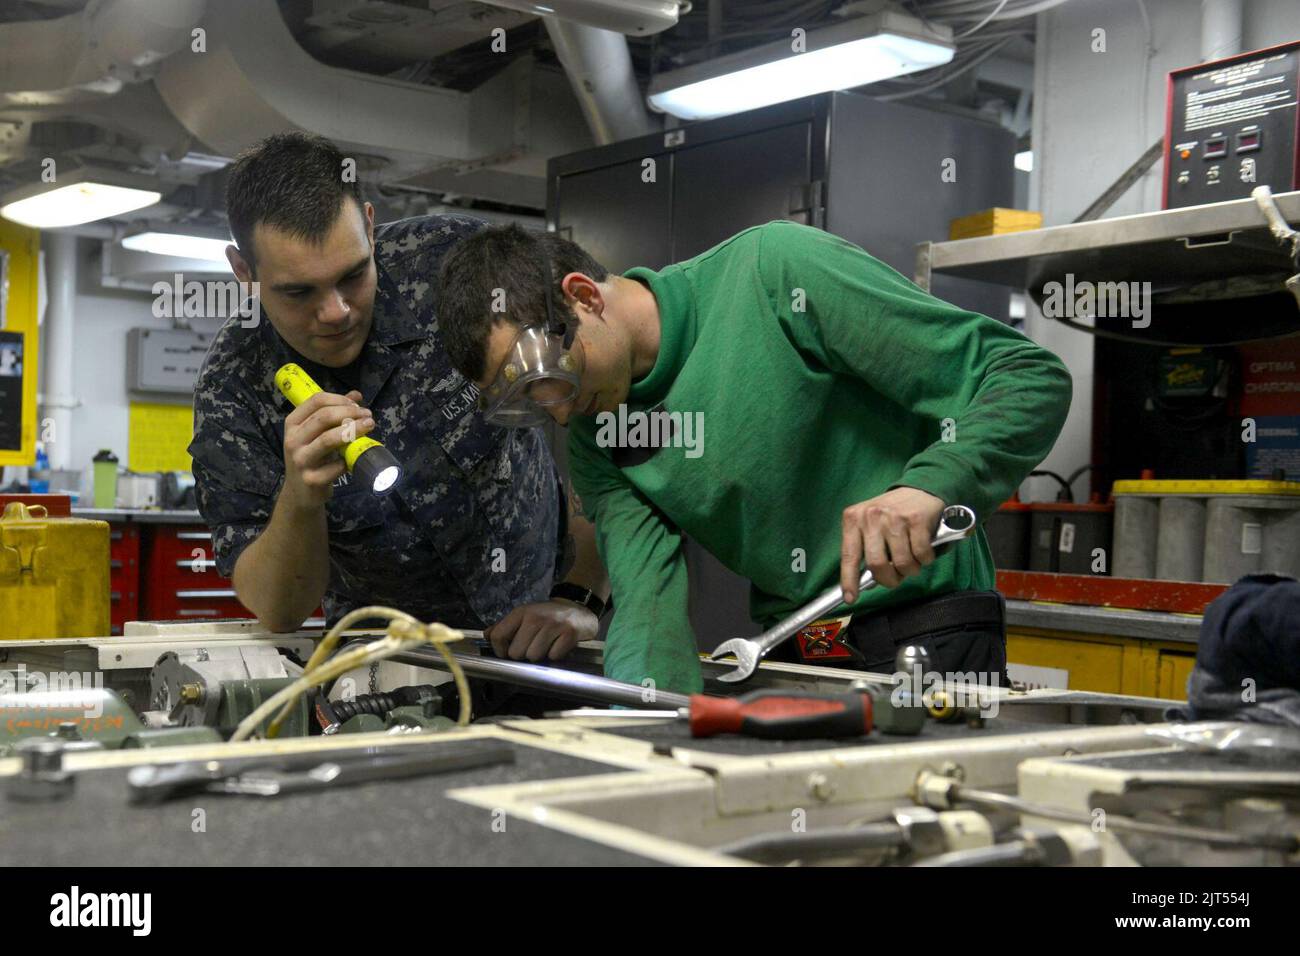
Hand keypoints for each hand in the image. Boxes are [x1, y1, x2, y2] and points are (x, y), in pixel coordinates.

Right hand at [281, 389, 373, 507]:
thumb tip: (356, 395)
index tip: (357, 404)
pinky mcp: (312, 479)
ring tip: (370, 426)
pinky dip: (350, 460)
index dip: (340, 399)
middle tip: (368, 415)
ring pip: (328, 439)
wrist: (300, 492)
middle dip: (350, 413)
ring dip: (353, 430)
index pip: (316, 401)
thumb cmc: (311, 457)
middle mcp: (293, 440)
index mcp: (292, 423)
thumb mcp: (316, 433)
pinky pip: (337, 465)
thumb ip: (334, 413)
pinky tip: (355, 458)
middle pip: (324, 417)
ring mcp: (301, 460)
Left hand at [485, 599, 598, 661]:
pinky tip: (558, 645)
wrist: (578, 609)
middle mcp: (535, 617)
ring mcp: (553, 625)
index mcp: (521, 613)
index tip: (507, 652)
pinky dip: (556, 655)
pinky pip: (553, 656)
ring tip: (547, 645)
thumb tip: (486, 636)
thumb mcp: (525, 616)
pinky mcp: (569, 634)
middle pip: (516, 652)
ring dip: (540, 656)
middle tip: (533, 646)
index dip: (499, 650)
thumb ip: (505, 626)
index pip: (497, 636)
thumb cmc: (548, 616)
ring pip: (534, 656)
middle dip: (523, 654)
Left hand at [841, 487, 945, 600]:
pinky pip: (921, 555)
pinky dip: (925, 560)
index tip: (851, 598)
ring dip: (910, 570)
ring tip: (911, 561)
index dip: (849, 580)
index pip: (848, 555)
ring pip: (902, 563)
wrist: (921, 488)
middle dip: (889, 579)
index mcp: (854, 519)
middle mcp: (871, 517)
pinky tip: (924, 551)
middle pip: (877, 565)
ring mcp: (894, 517)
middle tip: (895, 578)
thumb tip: (863, 582)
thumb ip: (865, 548)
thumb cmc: (893, 513)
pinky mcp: (917, 519)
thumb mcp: (870, 524)